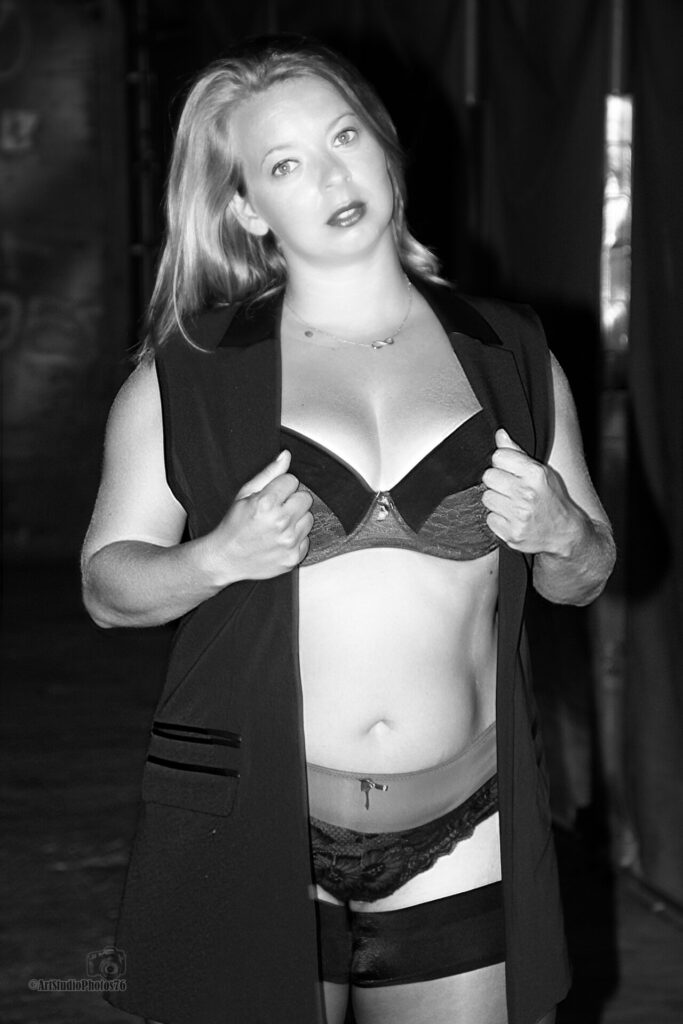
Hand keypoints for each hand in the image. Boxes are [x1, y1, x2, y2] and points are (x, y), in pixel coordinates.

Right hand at [205, 451, 312, 582]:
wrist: (225, 558)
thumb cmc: (234, 525)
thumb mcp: (245, 494)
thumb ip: (269, 473)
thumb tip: (286, 456)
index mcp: (267, 503)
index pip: (292, 480)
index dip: (281, 486)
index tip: (271, 496)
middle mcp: (280, 522)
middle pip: (305, 498)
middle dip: (292, 501)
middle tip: (276, 510)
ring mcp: (289, 542)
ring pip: (309, 518)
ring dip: (296, 520)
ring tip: (277, 525)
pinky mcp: (294, 557)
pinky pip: (306, 539)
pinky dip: (296, 539)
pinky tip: (279, 540)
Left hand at [481, 429, 582, 554]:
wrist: (565, 533)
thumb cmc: (552, 499)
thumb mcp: (541, 471)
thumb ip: (517, 453)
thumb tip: (500, 434)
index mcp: (535, 474)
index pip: (498, 456)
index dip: (502, 463)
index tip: (510, 471)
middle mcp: (526, 494)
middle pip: (488, 477)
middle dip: (497, 482)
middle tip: (510, 489)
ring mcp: (518, 515)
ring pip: (487, 498)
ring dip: (496, 501)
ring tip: (512, 504)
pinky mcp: (512, 533)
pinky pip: (489, 518)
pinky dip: (498, 519)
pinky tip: (512, 518)